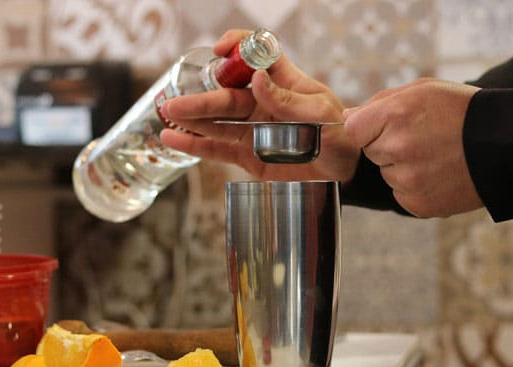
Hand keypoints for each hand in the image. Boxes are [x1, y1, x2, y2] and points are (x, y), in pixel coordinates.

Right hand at [160, 29, 359, 182]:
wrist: (345, 173)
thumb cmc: (340, 137)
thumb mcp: (322, 115)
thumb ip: (289, 100)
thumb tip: (258, 80)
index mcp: (283, 83)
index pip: (255, 54)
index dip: (236, 46)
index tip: (218, 51)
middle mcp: (262, 103)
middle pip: (226, 94)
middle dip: (199, 98)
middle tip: (174, 103)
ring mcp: (253, 130)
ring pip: (216, 122)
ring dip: (191, 119)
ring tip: (167, 117)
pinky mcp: (248, 155)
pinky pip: (218, 149)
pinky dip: (196, 146)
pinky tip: (173, 141)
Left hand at [343, 78, 482, 216]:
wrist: (506, 144)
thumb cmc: (463, 112)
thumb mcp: (422, 90)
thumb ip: (379, 103)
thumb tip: (347, 118)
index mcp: (394, 115)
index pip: (352, 129)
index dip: (370, 127)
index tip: (391, 125)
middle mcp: (397, 148)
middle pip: (371, 152)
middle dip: (389, 145)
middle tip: (424, 138)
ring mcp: (407, 179)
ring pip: (387, 174)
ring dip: (403, 167)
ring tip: (437, 156)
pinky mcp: (417, 203)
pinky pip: (401, 195)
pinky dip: (416, 188)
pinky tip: (440, 174)